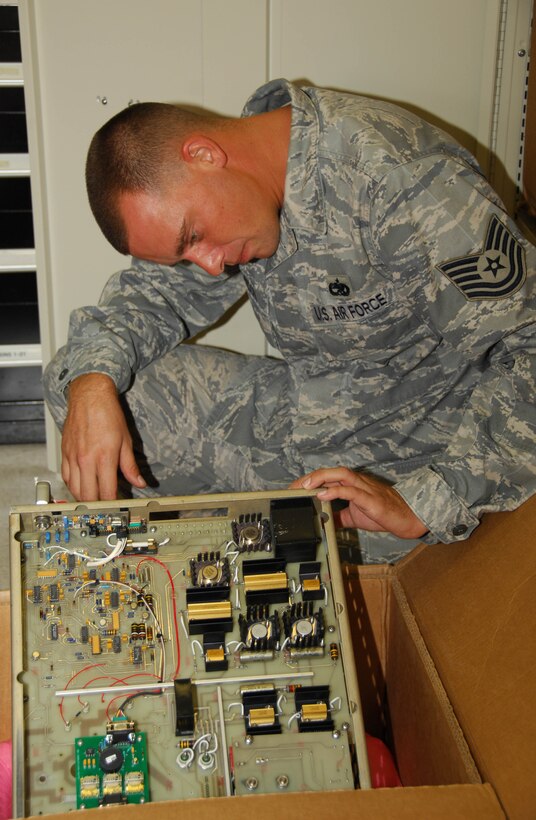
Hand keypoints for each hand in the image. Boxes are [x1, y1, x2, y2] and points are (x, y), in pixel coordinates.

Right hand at [61, 373, 145, 500]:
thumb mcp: (126, 441)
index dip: (112, 503)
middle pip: (88, 495)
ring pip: (74, 489)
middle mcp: (86, 460)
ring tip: (95, 497)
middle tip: (106, 505)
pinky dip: (73, 485)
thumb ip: (130, 465)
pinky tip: (81, 484)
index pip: (107, 492)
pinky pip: (66, 476)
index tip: (117, 505)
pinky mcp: (64, 453)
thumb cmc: (108, 415)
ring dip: (84, 497)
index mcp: (104, 458)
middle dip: (98, 504)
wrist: (90, 397)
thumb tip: (139, 482)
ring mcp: (73, 457)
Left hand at [289, 467, 427, 538]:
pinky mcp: (371, 498)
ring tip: (305, 486)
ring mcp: (364, 488)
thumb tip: (324, 520)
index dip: (309, 480)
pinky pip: (351, 490)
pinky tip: (323, 495)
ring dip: (321, 478)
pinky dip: (335, 491)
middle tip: (293, 487)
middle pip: (330, 471)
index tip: (293, 489)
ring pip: (340, 474)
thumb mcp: (355, 516)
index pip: (327, 477)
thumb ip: (339, 516)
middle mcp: (357, 482)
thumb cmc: (384, 513)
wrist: (409, 517)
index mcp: (352, 485)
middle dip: (309, 477)